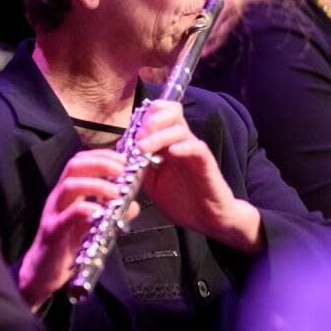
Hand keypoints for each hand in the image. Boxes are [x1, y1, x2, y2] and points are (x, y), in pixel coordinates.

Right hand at [17, 149, 136, 308]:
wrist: (43, 272)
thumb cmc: (68, 245)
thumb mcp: (93, 225)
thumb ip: (112, 213)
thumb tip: (133, 205)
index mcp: (68, 192)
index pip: (81, 161)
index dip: (102, 155)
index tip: (123, 160)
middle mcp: (59, 197)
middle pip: (74, 165)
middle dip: (100, 163)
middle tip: (121, 170)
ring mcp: (54, 212)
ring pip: (70, 185)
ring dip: (97, 185)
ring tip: (116, 193)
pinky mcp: (54, 230)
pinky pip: (70, 214)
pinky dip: (88, 209)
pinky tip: (101, 214)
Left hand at [135, 100, 262, 253]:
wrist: (207, 219)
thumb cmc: (183, 201)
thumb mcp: (152, 185)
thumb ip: (140, 168)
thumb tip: (123, 155)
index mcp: (169, 144)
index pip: (159, 114)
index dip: (143, 118)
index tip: (130, 135)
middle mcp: (182, 143)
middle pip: (171, 112)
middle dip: (150, 121)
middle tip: (137, 139)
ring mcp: (194, 151)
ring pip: (179, 128)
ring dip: (158, 136)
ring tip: (143, 149)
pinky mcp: (206, 163)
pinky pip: (196, 147)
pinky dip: (182, 147)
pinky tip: (170, 153)